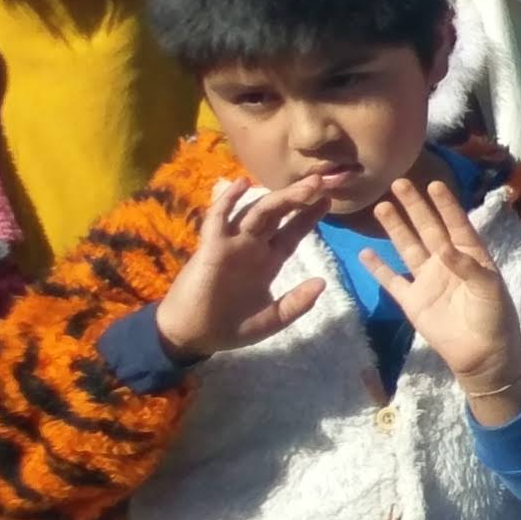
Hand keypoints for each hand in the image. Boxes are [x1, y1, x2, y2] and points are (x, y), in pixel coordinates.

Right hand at [153, 176, 327, 363]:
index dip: (309, 216)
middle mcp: (252, 247)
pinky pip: (218, 219)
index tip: (328, 200)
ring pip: (257, 212)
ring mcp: (231, 244)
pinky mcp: (210, 247)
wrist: (192, 337)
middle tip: (322, 182)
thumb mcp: (273, 319)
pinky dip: (228, 201)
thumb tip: (323, 282)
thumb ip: (297, 303)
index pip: (292, 232)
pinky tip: (241, 184)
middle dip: (299, 198)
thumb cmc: (230, 327)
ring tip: (304, 185)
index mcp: (268, 261)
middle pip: (278, 215)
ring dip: (279, 196)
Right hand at [357, 176, 520, 412]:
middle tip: (399, 182)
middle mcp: (446, 263)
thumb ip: (469, 267)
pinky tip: (365, 253)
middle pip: (428, 229)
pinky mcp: (412, 302)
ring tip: (382, 206)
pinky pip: (392, 281)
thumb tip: (444, 248)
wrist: (484, 356)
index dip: (446, 205)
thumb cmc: (495, 318)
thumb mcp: (490, 289)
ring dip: (395, 228)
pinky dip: (378, 268)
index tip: (434, 184)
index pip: (456, 224)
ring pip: (408, 248)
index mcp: (471, 257)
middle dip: (415, 206)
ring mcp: (427, 281)